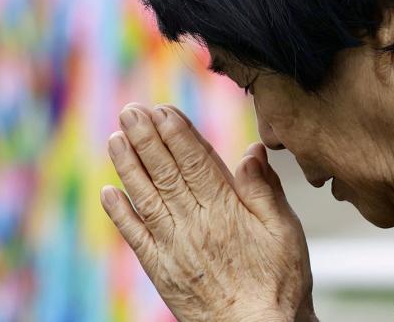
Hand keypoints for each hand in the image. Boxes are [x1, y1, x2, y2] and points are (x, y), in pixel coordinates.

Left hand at [100, 103, 316, 321]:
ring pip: (147, 198)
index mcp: (226, 210)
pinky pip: (136, 238)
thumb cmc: (278, 282)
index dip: (176, 134)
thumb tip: (251, 151)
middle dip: (146, 139)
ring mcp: (174, 246)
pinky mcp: (161, 269)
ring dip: (128, 167)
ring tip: (114, 138)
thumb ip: (265, 190)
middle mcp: (195, 223)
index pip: (195, 162)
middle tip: (130, 111)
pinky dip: (120, 215)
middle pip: (166, 173)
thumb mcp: (286, 231)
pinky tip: (108, 192)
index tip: (161, 110)